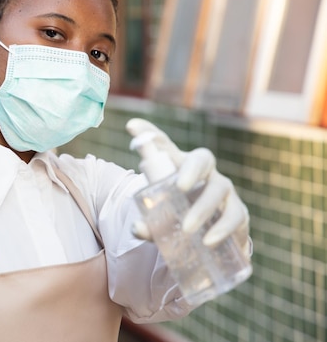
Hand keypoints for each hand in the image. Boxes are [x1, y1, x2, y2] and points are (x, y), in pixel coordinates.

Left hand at [126, 118, 249, 252]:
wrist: (207, 240)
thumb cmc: (177, 218)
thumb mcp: (160, 220)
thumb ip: (148, 224)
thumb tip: (138, 228)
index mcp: (178, 167)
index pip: (164, 144)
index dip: (149, 133)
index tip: (131, 127)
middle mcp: (203, 172)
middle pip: (202, 159)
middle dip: (192, 170)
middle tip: (179, 187)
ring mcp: (223, 189)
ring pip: (219, 189)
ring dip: (203, 209)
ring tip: (187, 230)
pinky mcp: (237, 211)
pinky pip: (235, 215)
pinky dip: (223, 228)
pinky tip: (210, 241)